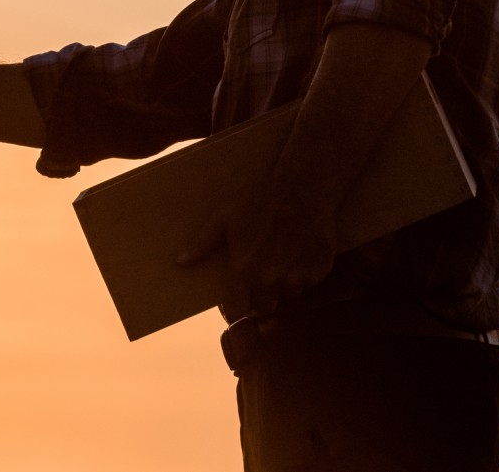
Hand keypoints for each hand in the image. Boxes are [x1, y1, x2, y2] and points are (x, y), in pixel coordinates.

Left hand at [174, 180, 338, 316]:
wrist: (301, 188)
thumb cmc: (257, 201)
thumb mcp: (223, 219)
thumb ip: (201, 244)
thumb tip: (179, 262)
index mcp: (244, 270)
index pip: (237, 311)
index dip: (235, 308)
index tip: (236, 301)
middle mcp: (270, 279)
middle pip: (264, 308)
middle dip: (259, 298)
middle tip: (258, 278)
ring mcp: (297, 276)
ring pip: (287, 296)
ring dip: (282, 286)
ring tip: (278, 261)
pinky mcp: (318, 271)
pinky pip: (307, 283)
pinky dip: (302, 274)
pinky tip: (296, 253)